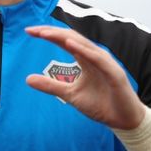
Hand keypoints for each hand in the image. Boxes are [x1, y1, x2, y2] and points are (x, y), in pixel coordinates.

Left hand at [25, 26, 145, 129]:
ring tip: (45, 33)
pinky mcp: (114, 72)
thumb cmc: (100, 104)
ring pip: (83, 44)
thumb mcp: (70, 95)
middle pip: (70, 37)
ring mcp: (105, 62)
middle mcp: (94, 56)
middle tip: (31, 30)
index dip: (47, 34)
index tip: (28, 31)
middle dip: (51, 32)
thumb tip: (27, 79)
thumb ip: (51, 86)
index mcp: (85, 58)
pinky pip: (97, 59)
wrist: (123, 120)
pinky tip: (70, 45)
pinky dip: (84, 50)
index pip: (64, 41)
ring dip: (63, 37)